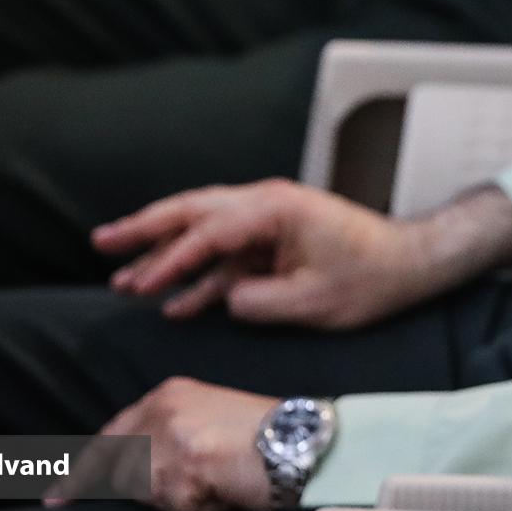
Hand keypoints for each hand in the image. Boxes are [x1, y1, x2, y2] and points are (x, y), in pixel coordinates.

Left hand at [46, 378, 274, 510]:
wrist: (304, 441)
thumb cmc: (269, 437)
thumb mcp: (212, 420)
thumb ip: (170, 435)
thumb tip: (128, 475)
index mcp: (170, 395)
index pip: (112, 434)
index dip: (83, 467)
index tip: (56, 493)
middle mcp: (163, 410)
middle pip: (114, 464)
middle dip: (108, 487)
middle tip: (64, 503)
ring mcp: (170, 437)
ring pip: (141, 489)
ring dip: (174, 500)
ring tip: (214, 487)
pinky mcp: (182, 465)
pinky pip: (172, 506)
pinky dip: (194, 509)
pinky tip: (222, 493)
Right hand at [94, 180, 439, 327]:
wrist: (410, 264)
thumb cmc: (371, 277)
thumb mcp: (314, 300)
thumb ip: (260, 301)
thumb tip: (226, 299)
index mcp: (274, 209)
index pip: (207, 233)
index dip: (169, 261)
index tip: (139, 286)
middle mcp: (264, 205)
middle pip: (192, 213)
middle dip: (144, 229)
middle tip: (101, 242)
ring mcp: (267, 223)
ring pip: (202, 234)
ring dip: (164, 255)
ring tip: (121, 278)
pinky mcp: (273, 245)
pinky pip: (226, 261)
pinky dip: (199, 279)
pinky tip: (171, 305)